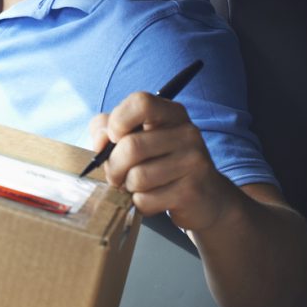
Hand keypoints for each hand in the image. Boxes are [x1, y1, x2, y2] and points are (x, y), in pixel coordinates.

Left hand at [88, 92, 241, 231]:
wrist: (205, 197)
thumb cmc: (159, 161)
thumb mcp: (135, 135)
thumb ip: (107, 127)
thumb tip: (100, 142)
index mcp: (171, 113)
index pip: (141, 103)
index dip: (118, 121)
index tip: (113, 138)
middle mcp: (187, 133)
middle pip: (132, 146)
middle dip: (113, 166)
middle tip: (115, 175)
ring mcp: (193, 162)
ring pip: (138, 176)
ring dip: (128, 186)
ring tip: (138, 186)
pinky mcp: (192, 191)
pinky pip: (147, 199)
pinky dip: (140, 203)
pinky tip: (153, 199)